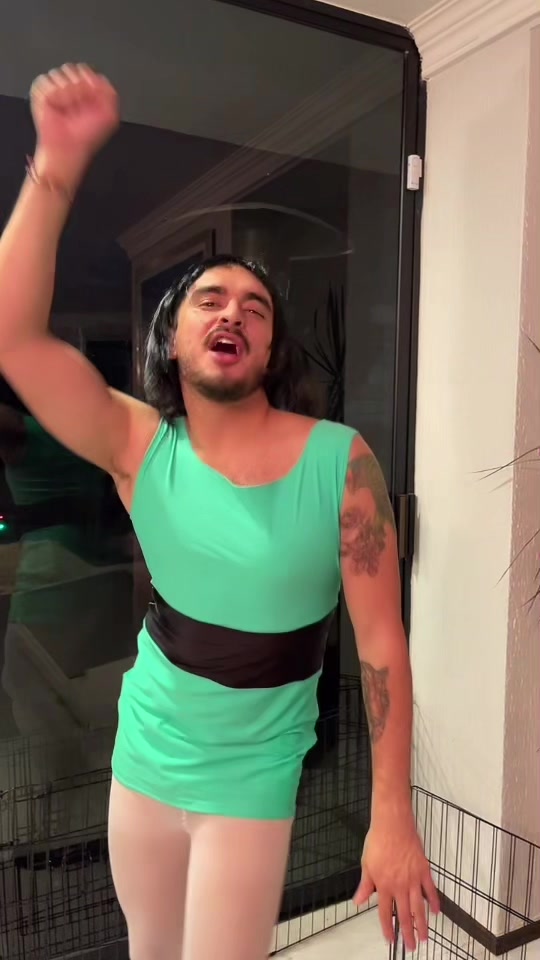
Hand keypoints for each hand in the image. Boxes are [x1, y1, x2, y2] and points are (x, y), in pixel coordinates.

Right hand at [30, 64, 118, 183]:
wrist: (70, 148)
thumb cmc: (87, 136)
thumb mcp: (110, 116)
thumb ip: (110, 92)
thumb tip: (97, 76)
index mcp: (86, 90)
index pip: (84, 70)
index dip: (89, 83)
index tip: (92, 100)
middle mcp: (70, 88)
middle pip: (71, 69)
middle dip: (78, 89)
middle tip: (79, 107)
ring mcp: (55, 90)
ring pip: (58, 74)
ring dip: (66, 94)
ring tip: (69, 109)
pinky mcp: (41, 93)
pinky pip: (45, 81)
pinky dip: (53, 95)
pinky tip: (57, 108)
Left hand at [354, 814, 439, 950]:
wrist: (393, 823)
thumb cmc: (378, 841)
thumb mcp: (366, 863)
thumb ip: (365, 885)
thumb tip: (358, 901)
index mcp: (384, 885)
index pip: (385, 912)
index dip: (387, 928)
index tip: (390, 939)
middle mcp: (400, 886)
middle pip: (404, 914)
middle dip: (408, 932)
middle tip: (412, 946)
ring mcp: (413, 879)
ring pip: (419, 907)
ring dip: (422, 924)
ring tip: (425, 936)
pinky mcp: (423, 869)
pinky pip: (430, 889)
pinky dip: (434, 901)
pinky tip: (436, 911)